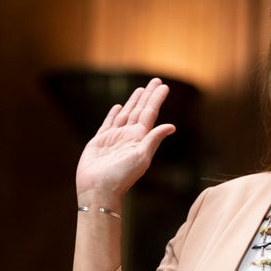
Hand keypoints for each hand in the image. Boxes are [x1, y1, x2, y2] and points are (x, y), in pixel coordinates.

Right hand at [75, 78, 175, 204]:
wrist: (99, 190)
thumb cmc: (121, 176)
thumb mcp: (141, 156)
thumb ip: (154, 139)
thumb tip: (171, 126)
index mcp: (139, 138)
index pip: (150, 113)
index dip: (156, 99)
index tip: (164, 86)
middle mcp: (128, 135)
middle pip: (140, 110)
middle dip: (147, 95)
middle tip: (155, 80)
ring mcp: (114, 138)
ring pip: (126, 114)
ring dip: (133, 102)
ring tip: (140, 90)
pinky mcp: (99, 142)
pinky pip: (108, 123)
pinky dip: (113, 114)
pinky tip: (118, 107)